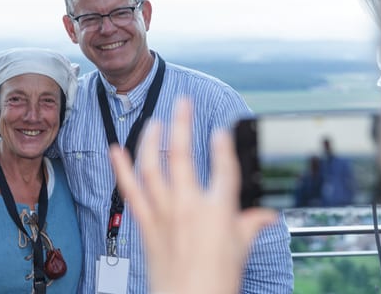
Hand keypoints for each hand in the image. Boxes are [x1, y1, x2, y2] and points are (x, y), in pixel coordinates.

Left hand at [109, 98, 277, 293]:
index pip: (223, 167)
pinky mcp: (145, 223)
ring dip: (151, 140)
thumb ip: (251, 224)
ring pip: (151, 167)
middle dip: (183, 124)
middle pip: (182, 155)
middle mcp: (188, 206)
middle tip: (184, 104)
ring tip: (154, 122)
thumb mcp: (241, 249)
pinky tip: (115, 151)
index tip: (221, 131)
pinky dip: (121, 169)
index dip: (224, 145)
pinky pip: (130, 190)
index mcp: (217, 210)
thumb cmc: (216, 281)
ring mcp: (163, 213)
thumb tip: (265, 214)